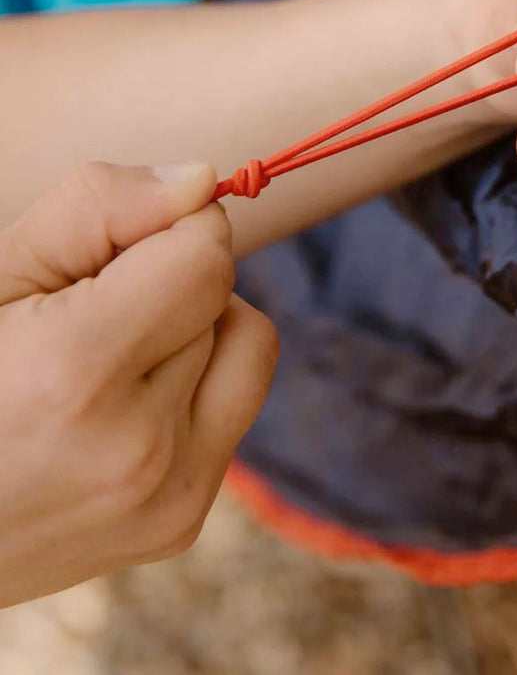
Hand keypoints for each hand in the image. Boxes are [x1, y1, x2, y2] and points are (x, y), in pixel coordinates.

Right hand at [0, 163, 277, 606]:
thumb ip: (95, 210)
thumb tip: (202, 182)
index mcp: (75, 379)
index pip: (205, 258)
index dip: (163, 236)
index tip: (104, 258)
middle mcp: (136, 452)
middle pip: (225, 301)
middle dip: (167, 290)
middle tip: (78, 325)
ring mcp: (165, 503)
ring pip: (248, 352)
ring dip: (194, 339)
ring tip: (103, 367)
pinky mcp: (178, 528)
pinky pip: (231, 411)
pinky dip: (189, 395)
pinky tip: (109, 419)